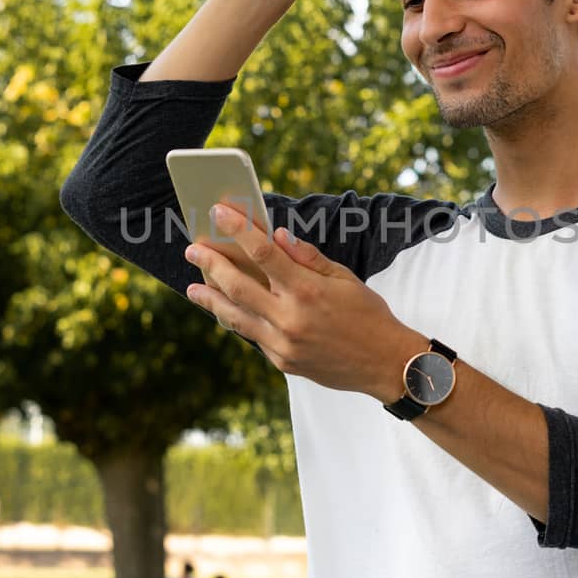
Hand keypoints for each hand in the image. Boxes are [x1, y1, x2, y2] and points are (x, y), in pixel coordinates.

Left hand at [184, 202, 422, 401]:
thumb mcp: (345, 278)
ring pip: (235, 316)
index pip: (263, 253)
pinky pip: (252, 336)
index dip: (238, 230)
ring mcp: (283, 343)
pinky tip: (226, 310)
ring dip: (211, 299)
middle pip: (238, 285)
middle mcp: (290, 317)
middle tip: (193, 250)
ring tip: (192, 287)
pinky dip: (237, 320)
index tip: (219, 213)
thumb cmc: (369, 315)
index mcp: (308, 290)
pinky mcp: (282, 361)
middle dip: (211, 264)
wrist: (385, 364)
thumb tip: (277, 235)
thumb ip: (308, 257)